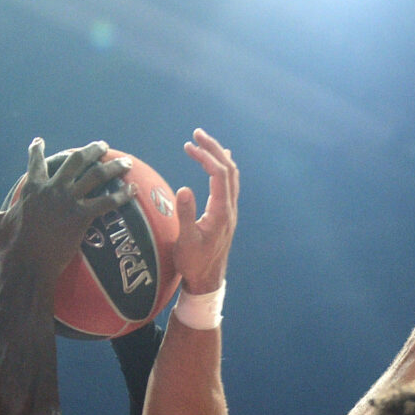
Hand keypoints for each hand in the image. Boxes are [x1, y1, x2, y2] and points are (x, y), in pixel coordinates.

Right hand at [0, 139, 132, 275]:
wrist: (26, 263)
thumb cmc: (10, 248)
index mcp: (32, 189)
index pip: (35, 162)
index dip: (37, 150)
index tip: (40, 141)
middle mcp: (52, 189)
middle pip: (75, 161)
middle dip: (91, 151)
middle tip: (101, 146)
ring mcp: (68, 201)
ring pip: (96, 176)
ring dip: (113, 167)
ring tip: (126, 163)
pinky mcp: (82, 216)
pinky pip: (108, 202)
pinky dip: (123, 194)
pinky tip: (134, 190)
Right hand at [172, 128, 238, 293]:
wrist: (206, 280)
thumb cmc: (193, 263)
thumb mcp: (185, 241)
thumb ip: (185, 215)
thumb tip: (183, 189)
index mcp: (221, 212)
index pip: (218, 174)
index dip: (205, 157)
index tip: (188, 146)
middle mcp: (229, 208)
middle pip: (228, 169)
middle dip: (213, 148)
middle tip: (197, 133)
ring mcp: (230, 211)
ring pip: (231, 175)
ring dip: (219, 155)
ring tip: (205, 142)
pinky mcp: (226, 214)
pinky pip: (230, 184)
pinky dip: (224, 167)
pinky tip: (220, 162)